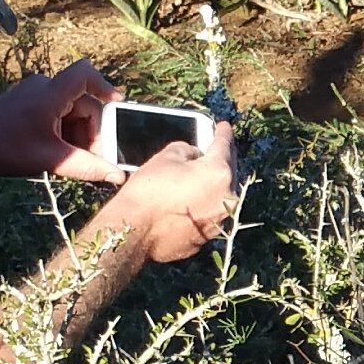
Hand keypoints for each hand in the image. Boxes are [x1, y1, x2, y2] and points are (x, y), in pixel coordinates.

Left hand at [0, 64, 120, 182]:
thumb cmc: (4, 149)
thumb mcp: (50, 160)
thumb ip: (87, 167)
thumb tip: (117, 176)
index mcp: (50, 95)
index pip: (85, 75)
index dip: (105, 86)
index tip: (117, 104)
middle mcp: (43, 87)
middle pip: (84, 102)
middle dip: (91, 131)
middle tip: (91, 159)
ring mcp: (35, 92)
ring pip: (72, 109)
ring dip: (77, 133)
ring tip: (70, 158)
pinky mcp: (28, 101)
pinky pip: (58, 111)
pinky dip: (64, 130)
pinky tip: (57, 150)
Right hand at [105, 121, 237, 263]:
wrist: (134, 233)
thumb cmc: (148, 191)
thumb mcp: (166, 157)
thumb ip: (187, 150)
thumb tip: (195, 156)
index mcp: (219, 172)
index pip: (224, 145)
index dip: (223, 133)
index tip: (224, 126)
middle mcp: (227, 197)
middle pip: (229, 170)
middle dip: (223, 157)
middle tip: (216, 147)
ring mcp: (220, 220)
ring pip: (222, 193)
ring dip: (215, 181)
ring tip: (203, 173)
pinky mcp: (209, 236)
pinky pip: (212, 212)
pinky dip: (206, 202)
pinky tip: (192, 198)